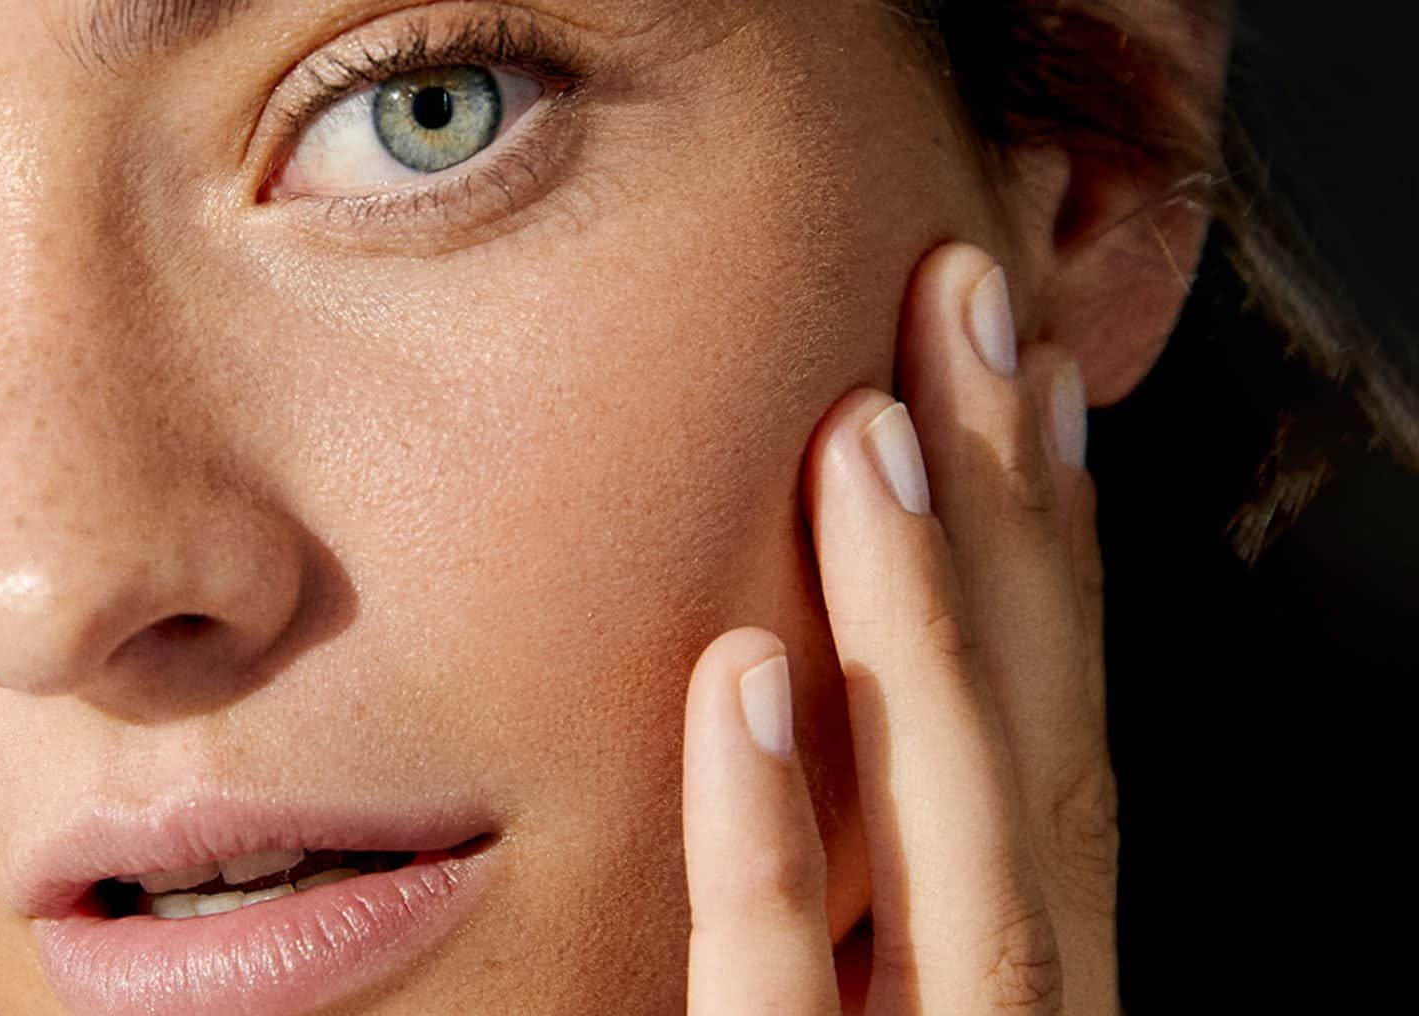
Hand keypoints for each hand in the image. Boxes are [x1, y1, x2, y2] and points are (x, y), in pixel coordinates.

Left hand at [682, 243, 1114, 1013]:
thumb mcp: (853, 1007)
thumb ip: (852, 899)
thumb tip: (794, 692)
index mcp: (1018, 983)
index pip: (1050, 747)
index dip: (1050, 555)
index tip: (1027, 376)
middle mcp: (1012, 1012)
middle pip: (1027, 749)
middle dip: (1007, 519)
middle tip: (960, 300)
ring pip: (952, 845)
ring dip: (917, 624)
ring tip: (871, 431)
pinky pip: (771, 997)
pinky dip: (767, 835)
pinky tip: (745, 678)